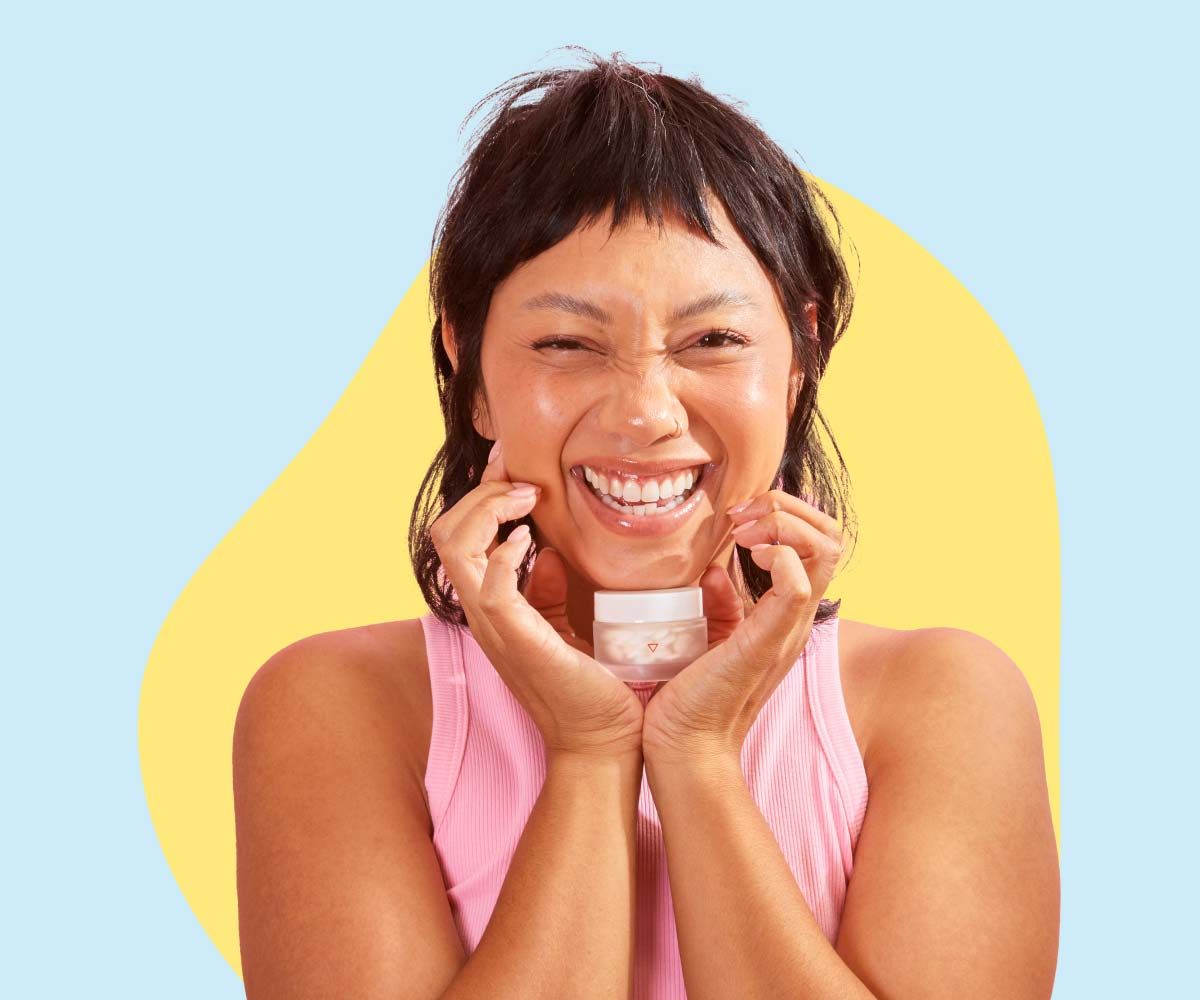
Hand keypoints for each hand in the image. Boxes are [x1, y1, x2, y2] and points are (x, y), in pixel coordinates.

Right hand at [431, 440, 644, 760]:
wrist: (604, 743)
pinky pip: (489, 585)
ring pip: (455, 547)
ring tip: (527, 501)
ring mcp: (495, 627)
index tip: (517, 471)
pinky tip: (529, 542)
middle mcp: (484, 614)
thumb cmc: (593, 688)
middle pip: (446, 533)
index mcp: (493, 608)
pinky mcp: (518, 640)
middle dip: (481, 491)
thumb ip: (549, 593)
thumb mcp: (567, 627)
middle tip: (524, 480)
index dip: (481, 495)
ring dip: (488, 509)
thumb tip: (547, 554)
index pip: (459, 537)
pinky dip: (504, 553)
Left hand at [641, 489, 844, 766]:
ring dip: (784, 523)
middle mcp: (794, 618)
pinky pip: (796, 585)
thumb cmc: (691, 697)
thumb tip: (716, 570)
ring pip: (825, 550)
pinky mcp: (766, 641)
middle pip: (831, 537)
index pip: (818, 544)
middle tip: (741, 517)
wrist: (684, 747)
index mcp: (784, 614)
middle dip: (788, 507)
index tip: (738, 518)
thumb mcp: (711, 636)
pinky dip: (780, 554)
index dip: (786, 514)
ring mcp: (786, 629)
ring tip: (745, 532)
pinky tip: (749, 554)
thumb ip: (721, 603)